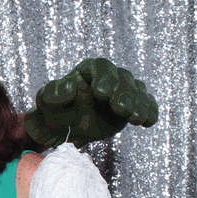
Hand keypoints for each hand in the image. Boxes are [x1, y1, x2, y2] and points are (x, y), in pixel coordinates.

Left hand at [24, 58, 158, 146]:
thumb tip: (72, 84)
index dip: (103, 78)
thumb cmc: (52, 111)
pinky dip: (149, 112)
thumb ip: (56, 92)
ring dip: (138, 105)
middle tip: (120, 109)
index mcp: (88, 70)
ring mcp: (123, 90)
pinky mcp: (132, 105)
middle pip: (123, 78)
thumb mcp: (47, 101)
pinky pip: (145, 104)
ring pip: (137, 91)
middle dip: (123, 94)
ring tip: (135, 119)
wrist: (63, 130)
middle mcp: (110, 76)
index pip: (101, 67)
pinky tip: (148, 121)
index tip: (100, 93)